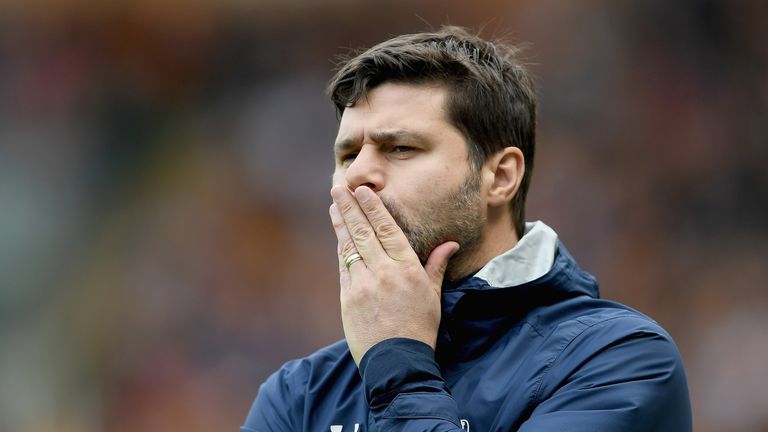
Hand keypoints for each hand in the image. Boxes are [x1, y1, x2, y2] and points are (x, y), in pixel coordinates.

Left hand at [329, 185, 458, 365]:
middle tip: (339, 188)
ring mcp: (362, 285)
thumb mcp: (433, 296)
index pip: (387, 230)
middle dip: (350, 207)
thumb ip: (435, 266)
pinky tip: (340, 236)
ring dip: (341, 224)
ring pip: (350, 246)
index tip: (364, 191)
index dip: (374, 208)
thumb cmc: (420, 329)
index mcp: (406, 270)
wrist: (398, 363)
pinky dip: (341, 248)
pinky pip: (344, 267)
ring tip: (335, 205)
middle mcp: (383, 273)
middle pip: (363, 232)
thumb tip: (450, 244)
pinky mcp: (348, 299)